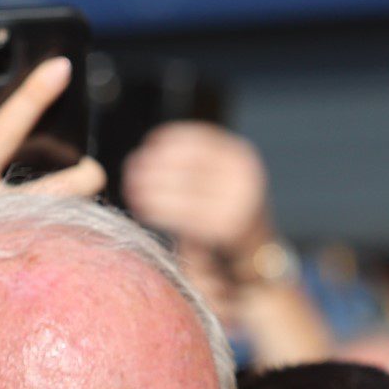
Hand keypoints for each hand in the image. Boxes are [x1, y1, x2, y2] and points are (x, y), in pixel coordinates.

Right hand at [0, 57, 105, 246]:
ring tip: (87, 195)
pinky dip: (65, 239)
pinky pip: (52, 251)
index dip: (32, 96)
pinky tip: (72, 233)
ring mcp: (5, 245)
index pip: (3, 129)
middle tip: (93, 168)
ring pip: (58, 223)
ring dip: (78, 208)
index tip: (62, 68)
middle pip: (52, 188)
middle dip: (81, 175)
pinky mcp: (15, 274)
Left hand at [121, 122, 275, 264]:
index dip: (169, 139)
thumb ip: (194, 161)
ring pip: (182, 189)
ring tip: (132, 190)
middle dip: (153, 166)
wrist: (257, 250)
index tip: (148, 145)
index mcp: (241, 156)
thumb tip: (151, 150)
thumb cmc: (227, 209)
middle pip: (186, 164)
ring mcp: (237, 202)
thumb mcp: (220, 174)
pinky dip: (158, 211)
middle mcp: (243, 175)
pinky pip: (183, 215)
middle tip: (131, 170)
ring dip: (150, 189)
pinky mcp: (226, 228)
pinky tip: (143, 211)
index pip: (198, 139)